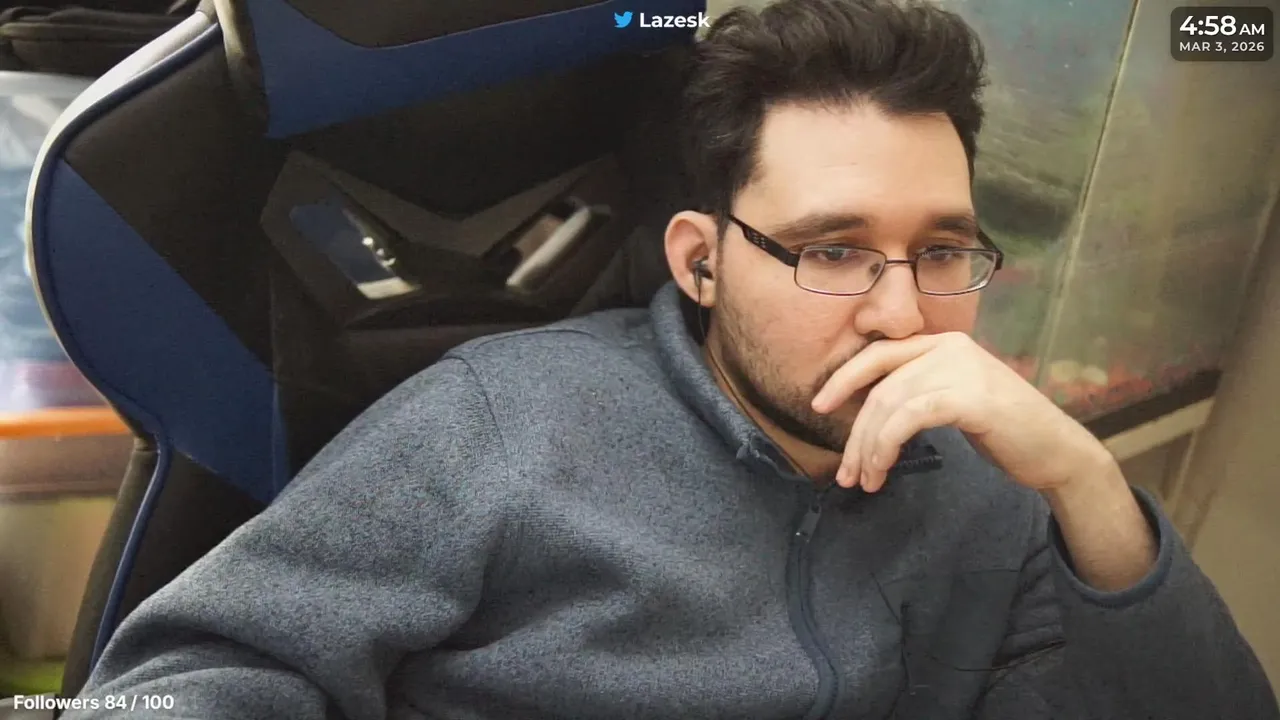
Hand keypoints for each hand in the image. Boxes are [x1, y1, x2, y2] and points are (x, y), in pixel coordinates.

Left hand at [811, 332, 1112, 492]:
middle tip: (846, 473)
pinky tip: (883, 469)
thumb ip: (918, 393)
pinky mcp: (970, 397)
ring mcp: (962, 368)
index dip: (844, 378)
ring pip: (890, 404)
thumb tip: (869, 411)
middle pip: (880, 386)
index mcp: (943, 343)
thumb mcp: (954, 401)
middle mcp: (950, 346)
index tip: (819, 406)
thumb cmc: (1003, 432)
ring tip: (864, 481)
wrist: (1057, 452)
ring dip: (868, 448)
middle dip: (855, 433)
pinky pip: (910, 417)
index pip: (879, 354)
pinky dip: (887, 444)